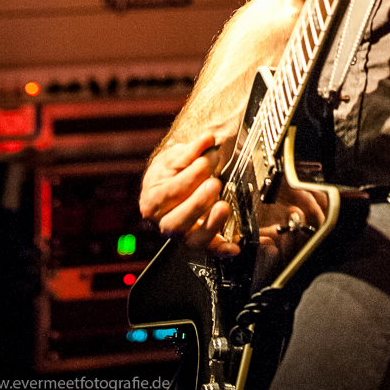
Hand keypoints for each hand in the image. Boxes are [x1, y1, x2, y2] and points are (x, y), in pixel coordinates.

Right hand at [139, 132, 239, 253]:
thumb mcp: (176, 157)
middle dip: (198, 203)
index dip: (190, 176)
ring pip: (192, 239)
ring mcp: (181, 234)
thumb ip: (192, 150)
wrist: (169, 183)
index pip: (171, 191)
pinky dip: (222, 249)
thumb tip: (206, 140)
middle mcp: (163, 221)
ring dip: (211, 225)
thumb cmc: (171, 171)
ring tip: (224, 207)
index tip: (206, 160)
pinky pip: (209, 250)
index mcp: (153, 198)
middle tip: (214, 184)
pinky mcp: (198, 240)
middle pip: (178, 221)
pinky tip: (235, 247)